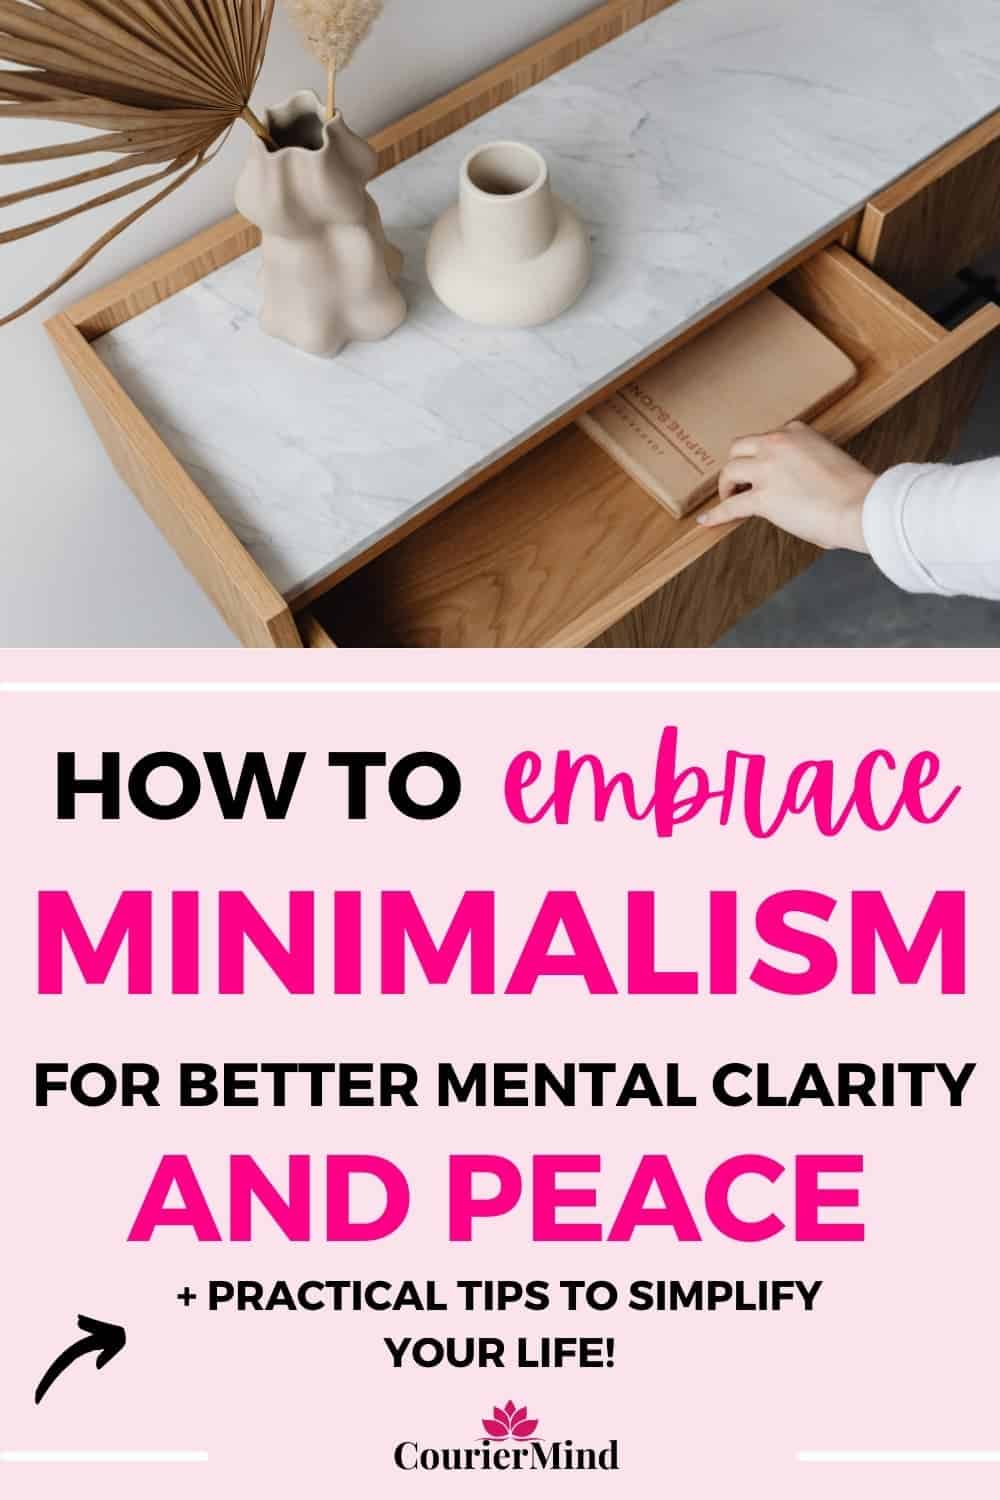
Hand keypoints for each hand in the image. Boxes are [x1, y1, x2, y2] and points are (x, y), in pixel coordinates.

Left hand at [697, 422, 874, 551]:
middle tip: (738, 482)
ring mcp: (768, 469)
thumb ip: (807, 464)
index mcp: (797, 432)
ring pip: (729, 470)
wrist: (861, 506)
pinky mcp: (762, 497)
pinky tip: (706, 521)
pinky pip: (730, 505)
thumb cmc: (855, 491)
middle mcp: (778, 443)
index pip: (767, 438)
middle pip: (739, 448)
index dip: (760, 456)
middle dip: (737, 465)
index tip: (761, 469)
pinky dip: (716, 514)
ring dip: (726, 485)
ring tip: (730, 498)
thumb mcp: (829, 460)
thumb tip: (798, 486)